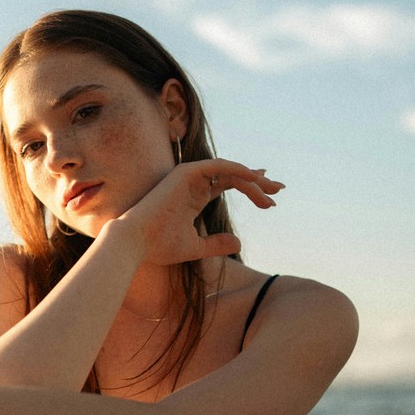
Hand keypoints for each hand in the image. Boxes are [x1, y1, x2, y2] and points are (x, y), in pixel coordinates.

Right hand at [114, 159, 283, 265]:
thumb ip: (217, 244)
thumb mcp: (195, 247)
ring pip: (229, 172)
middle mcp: (192, 185)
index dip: (250, 189)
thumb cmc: (159, 247)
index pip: (226, 185)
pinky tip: (255, 179)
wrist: (135, 243)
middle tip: (279, 190)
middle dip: (257, 183)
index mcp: (193, 197)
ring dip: (252, 181)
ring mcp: (189, 177)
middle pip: (233, 176)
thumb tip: (238, 243)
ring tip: (271, 193)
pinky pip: (219, 166)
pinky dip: (238, 170)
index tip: (271, 198)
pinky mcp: (186, 173)